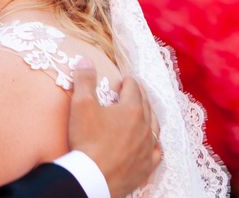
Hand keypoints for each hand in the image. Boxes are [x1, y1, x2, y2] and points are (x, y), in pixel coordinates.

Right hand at [68, 60, 159, 196]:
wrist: (93, 178)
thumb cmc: (87, 141)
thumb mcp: (81, 105)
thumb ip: (84, 80)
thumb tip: (86, 60)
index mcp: (132, 109)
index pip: (133, 87)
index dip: (128, 81)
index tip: (123, 79)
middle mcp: (145, 126)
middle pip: (146, 104)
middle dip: (140, 95)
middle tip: (134, 90)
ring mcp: (148, 147)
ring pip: (155, 126)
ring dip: (150, 116)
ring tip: (145, 112)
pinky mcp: (147, 166)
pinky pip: (157, 152)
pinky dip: (155, 144)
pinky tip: (153, 144)